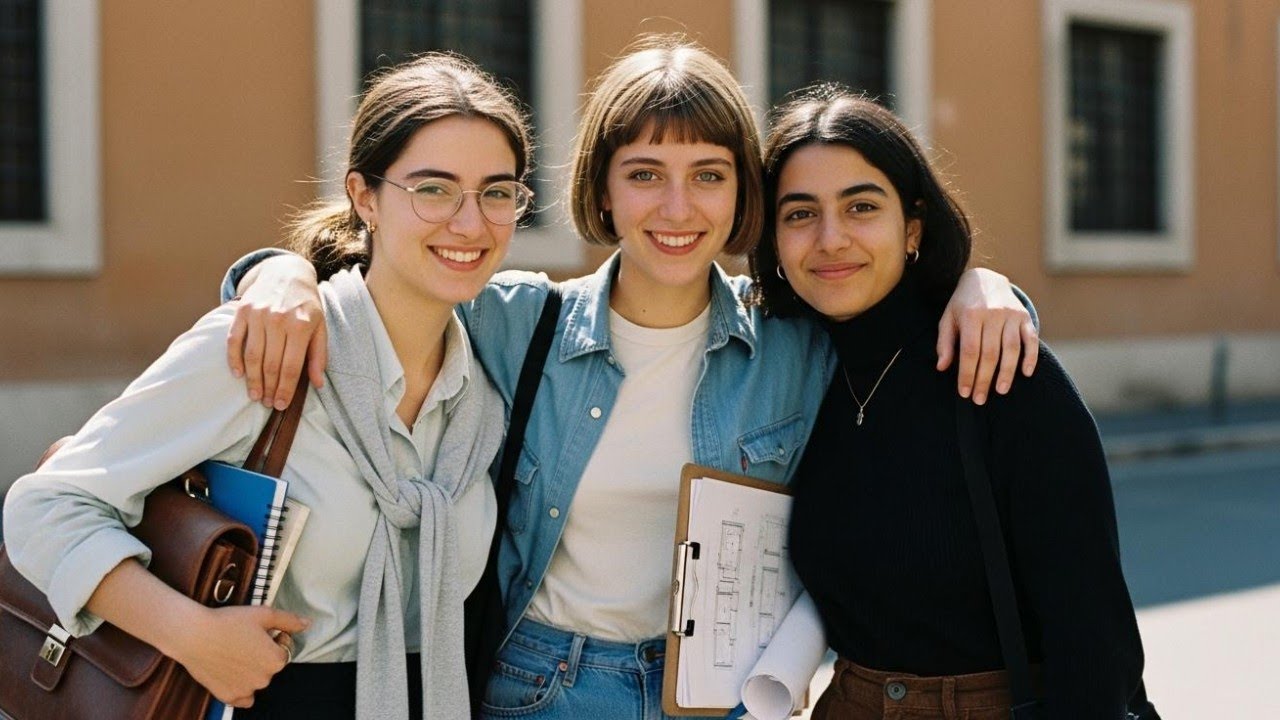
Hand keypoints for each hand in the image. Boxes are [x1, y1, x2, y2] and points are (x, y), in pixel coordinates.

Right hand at [169, 605, 309, 707]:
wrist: (194, 635)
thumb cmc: (229, 622)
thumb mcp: (264, 614)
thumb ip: (289, 621)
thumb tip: (307, 624)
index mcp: (276, 660)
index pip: (284, 649)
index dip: (274, 637)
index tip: (259, 631)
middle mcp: (264, 679)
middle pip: (270, 665)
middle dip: (262, 654)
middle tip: (244, 640)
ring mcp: (246, 690)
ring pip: (257, 680)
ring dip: (251, 669)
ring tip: (234, 652)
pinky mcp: (228, 697)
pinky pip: (244, 699)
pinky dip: (242, 689)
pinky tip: (233, 675)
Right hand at [226, 254, 326, 409]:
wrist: (287, 273)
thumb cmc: (306, 304)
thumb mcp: (321, 326)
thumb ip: (319, 355)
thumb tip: (318, 383)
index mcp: (301, 326)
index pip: (291, 367)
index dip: (285, 390)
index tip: (281, 405)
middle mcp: (278, 320)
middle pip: (270, 365)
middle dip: (268, 388)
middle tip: (267, 403)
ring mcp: (258, 315)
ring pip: (252, 356)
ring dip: (252, 380)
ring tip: (255, 395)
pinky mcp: (242, 311)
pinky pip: (234, 340)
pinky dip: (234, 359)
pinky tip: (238, 374)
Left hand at [937, 268, 1038, 403]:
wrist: (986, 278)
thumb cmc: (963, 305)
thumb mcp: (948, 318)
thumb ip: (944, 343)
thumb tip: (942, 368)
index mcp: (971, 315)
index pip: (970, 351)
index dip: (967, 374)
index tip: (964, 393)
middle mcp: (992, 314)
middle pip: (990, 353)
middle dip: (984, 379)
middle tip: (979, 399)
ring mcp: (1011, 315)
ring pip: (1011, 349)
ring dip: (1007, 373)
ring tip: (1000, 391)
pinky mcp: (1024, 317)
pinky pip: (1031, 339)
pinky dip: (1030, 357)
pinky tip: (1026, 373)